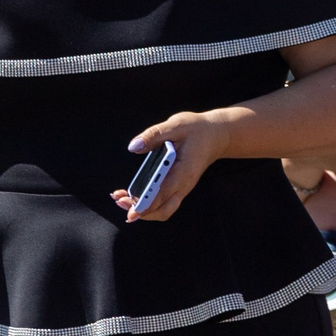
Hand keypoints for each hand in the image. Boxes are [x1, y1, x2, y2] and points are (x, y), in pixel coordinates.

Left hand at [113, 113, 229, 222]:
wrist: (216, 136)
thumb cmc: (196, 130)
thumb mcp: (176, 125)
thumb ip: (154, 135)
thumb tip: (134, 147)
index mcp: (184, 171)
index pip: (164, 193)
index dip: (145, 202)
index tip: (128, 206)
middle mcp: (184, 185)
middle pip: (163, 210)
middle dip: (140, 211)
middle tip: (118, 200)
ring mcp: (182, 189)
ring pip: (162, 210)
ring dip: (141, 209)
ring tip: (119, 198)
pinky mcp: (177, 188)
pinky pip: (162, 203)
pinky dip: (146, 203)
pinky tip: (130, 194)